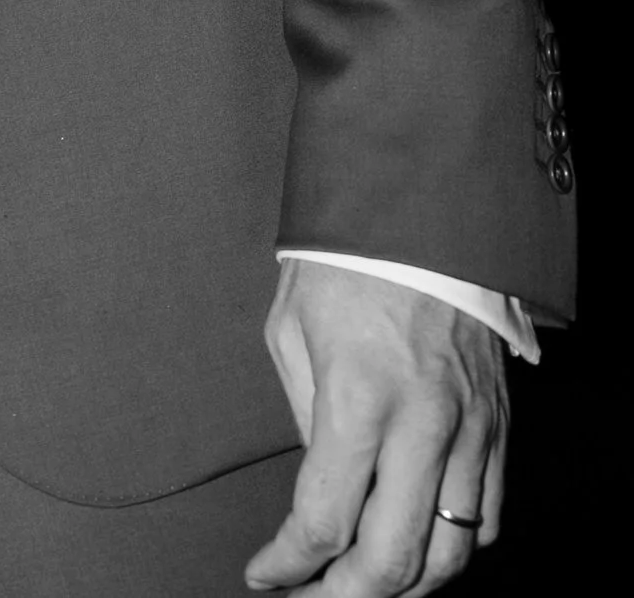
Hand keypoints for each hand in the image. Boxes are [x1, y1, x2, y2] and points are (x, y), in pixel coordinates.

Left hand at [247, 264, 508, 592]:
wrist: (424, 206)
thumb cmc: (345, 259)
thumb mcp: (291, 329)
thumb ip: (304, 417)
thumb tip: (320, 485)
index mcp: (358, 396)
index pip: (325, 520)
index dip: (289, 565)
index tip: (265, 575)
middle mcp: (423, 424)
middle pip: (393, 560)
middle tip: (311, 597)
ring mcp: (471, 429)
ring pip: (450, 554)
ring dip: (404, 587)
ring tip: (361, 583)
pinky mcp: (499, 426)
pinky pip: (487, 518)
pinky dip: (453, 549)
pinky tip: (418, 545)